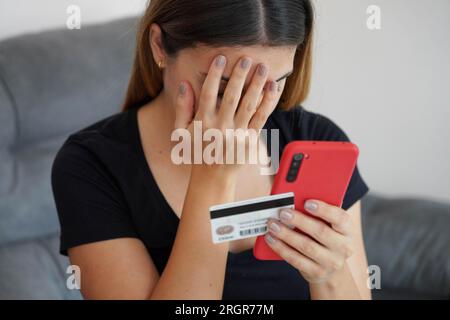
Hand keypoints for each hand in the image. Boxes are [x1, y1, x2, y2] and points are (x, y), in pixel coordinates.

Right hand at [173, 54, 278, 171]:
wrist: (212, 177)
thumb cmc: (196, 150)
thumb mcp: (182, 131)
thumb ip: (183, 107)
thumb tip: (185, 84)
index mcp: (203, 122)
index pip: (208, 94)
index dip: (214, 75)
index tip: (220, 58)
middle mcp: (221, 127)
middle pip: (231, 97)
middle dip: (239, 76)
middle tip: (246, 59)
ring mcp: (237, 134)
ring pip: (248, 105)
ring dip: (256, 85)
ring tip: (263, 68)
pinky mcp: (250, 140)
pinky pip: (261, 118)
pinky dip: (268, 102)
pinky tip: (273, 88)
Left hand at [264, 200, 354, 283]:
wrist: (331, 268)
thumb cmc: (326, 237)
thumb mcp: (328, 224)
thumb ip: (317, 212)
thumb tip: (294, 197)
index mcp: (347, 230)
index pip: (340, 218)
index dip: (324, 210)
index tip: (307, 202)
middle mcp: (343, 247)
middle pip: (321, 232)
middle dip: (299, 221)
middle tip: (283, 212)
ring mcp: (330, 262)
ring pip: (306, 246)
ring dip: (287, 234)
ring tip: (273, 224)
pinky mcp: (316, 272)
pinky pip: (296, 259)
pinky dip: (281, 248)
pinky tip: (271, 239)